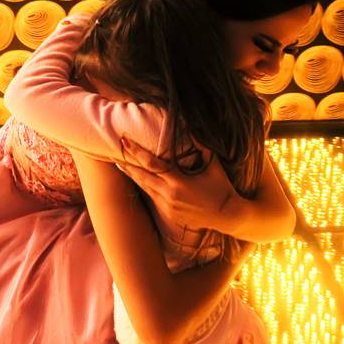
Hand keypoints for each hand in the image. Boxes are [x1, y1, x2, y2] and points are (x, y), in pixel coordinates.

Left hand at [116, 137, 243, 231]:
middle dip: (127, 162)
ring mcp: (167, 206)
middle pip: (141, 176)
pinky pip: (151, 196)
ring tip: (119, 163)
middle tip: (116, 148)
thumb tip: (193, 127)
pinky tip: (136, 178)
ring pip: (144, 187)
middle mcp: (169, 195)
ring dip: (131, 174)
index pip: (151, 164)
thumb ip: (203, 146)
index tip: (125, 141)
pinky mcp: (168, 213)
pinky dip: (143, 185)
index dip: (136, 152)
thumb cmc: (222, 188)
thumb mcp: (214, 165)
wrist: (227, 216)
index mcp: (178, 182)